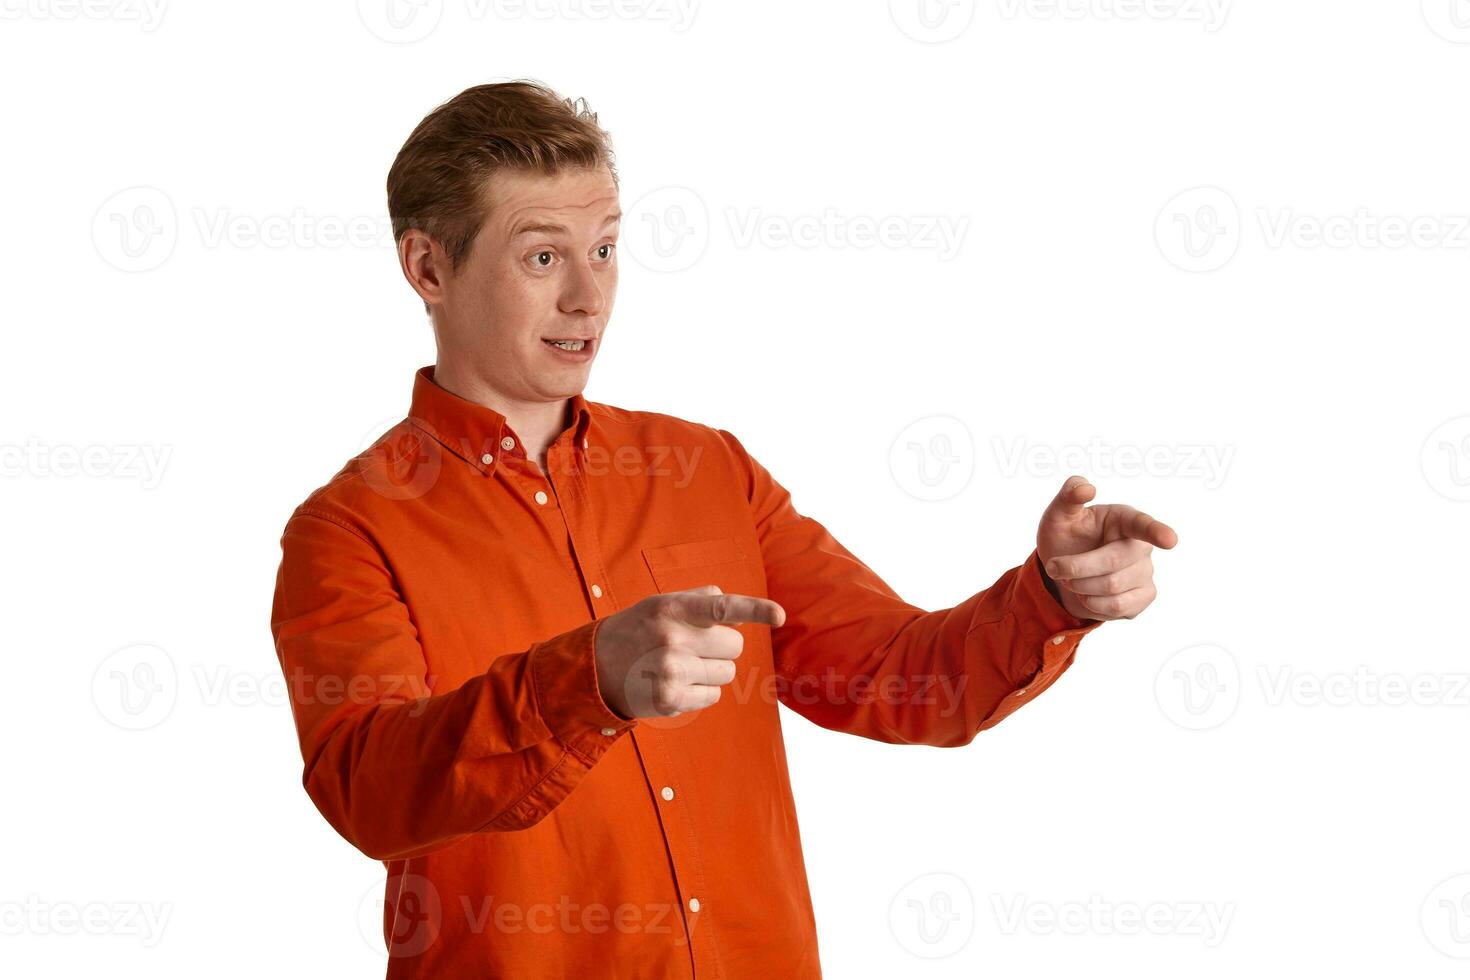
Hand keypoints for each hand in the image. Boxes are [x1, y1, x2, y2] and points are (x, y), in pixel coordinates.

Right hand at [594, 585, 785, 719]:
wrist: (594, 668)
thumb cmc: (638, 630)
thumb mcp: (661, 603)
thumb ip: (701, 600)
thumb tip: (738, 616)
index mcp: (672, 609)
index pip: (721, 607)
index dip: (755, 610)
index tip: (780, 615)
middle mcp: (672, 639)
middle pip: (734, 646)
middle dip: (721, 648)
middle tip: (694, 647)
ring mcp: (671, 672)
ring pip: (727, 673)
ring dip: (712, 671)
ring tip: (681, 666)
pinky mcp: (670, 700)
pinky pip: (713, 696)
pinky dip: (701, 692)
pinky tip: (675, 683)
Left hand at [1036, 475, 1177, 621]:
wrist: (1063, 572)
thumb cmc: (1065, 537)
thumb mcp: (1058, 515)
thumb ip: (1069, 496)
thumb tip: (1087, 487)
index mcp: (1124, 518)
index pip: (1142, 525)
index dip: (1157, 532)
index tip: (1170, 540)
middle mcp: (1141, 545)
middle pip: (1113, 562)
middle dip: (1076, 567)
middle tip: (1054, 567)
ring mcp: (1145, 572)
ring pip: (1113, 588)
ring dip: (1080, 586)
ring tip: (1072, 579)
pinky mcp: (1144, 597)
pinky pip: (1118, 607)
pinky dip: (1092, 604)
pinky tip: (1087, 594)